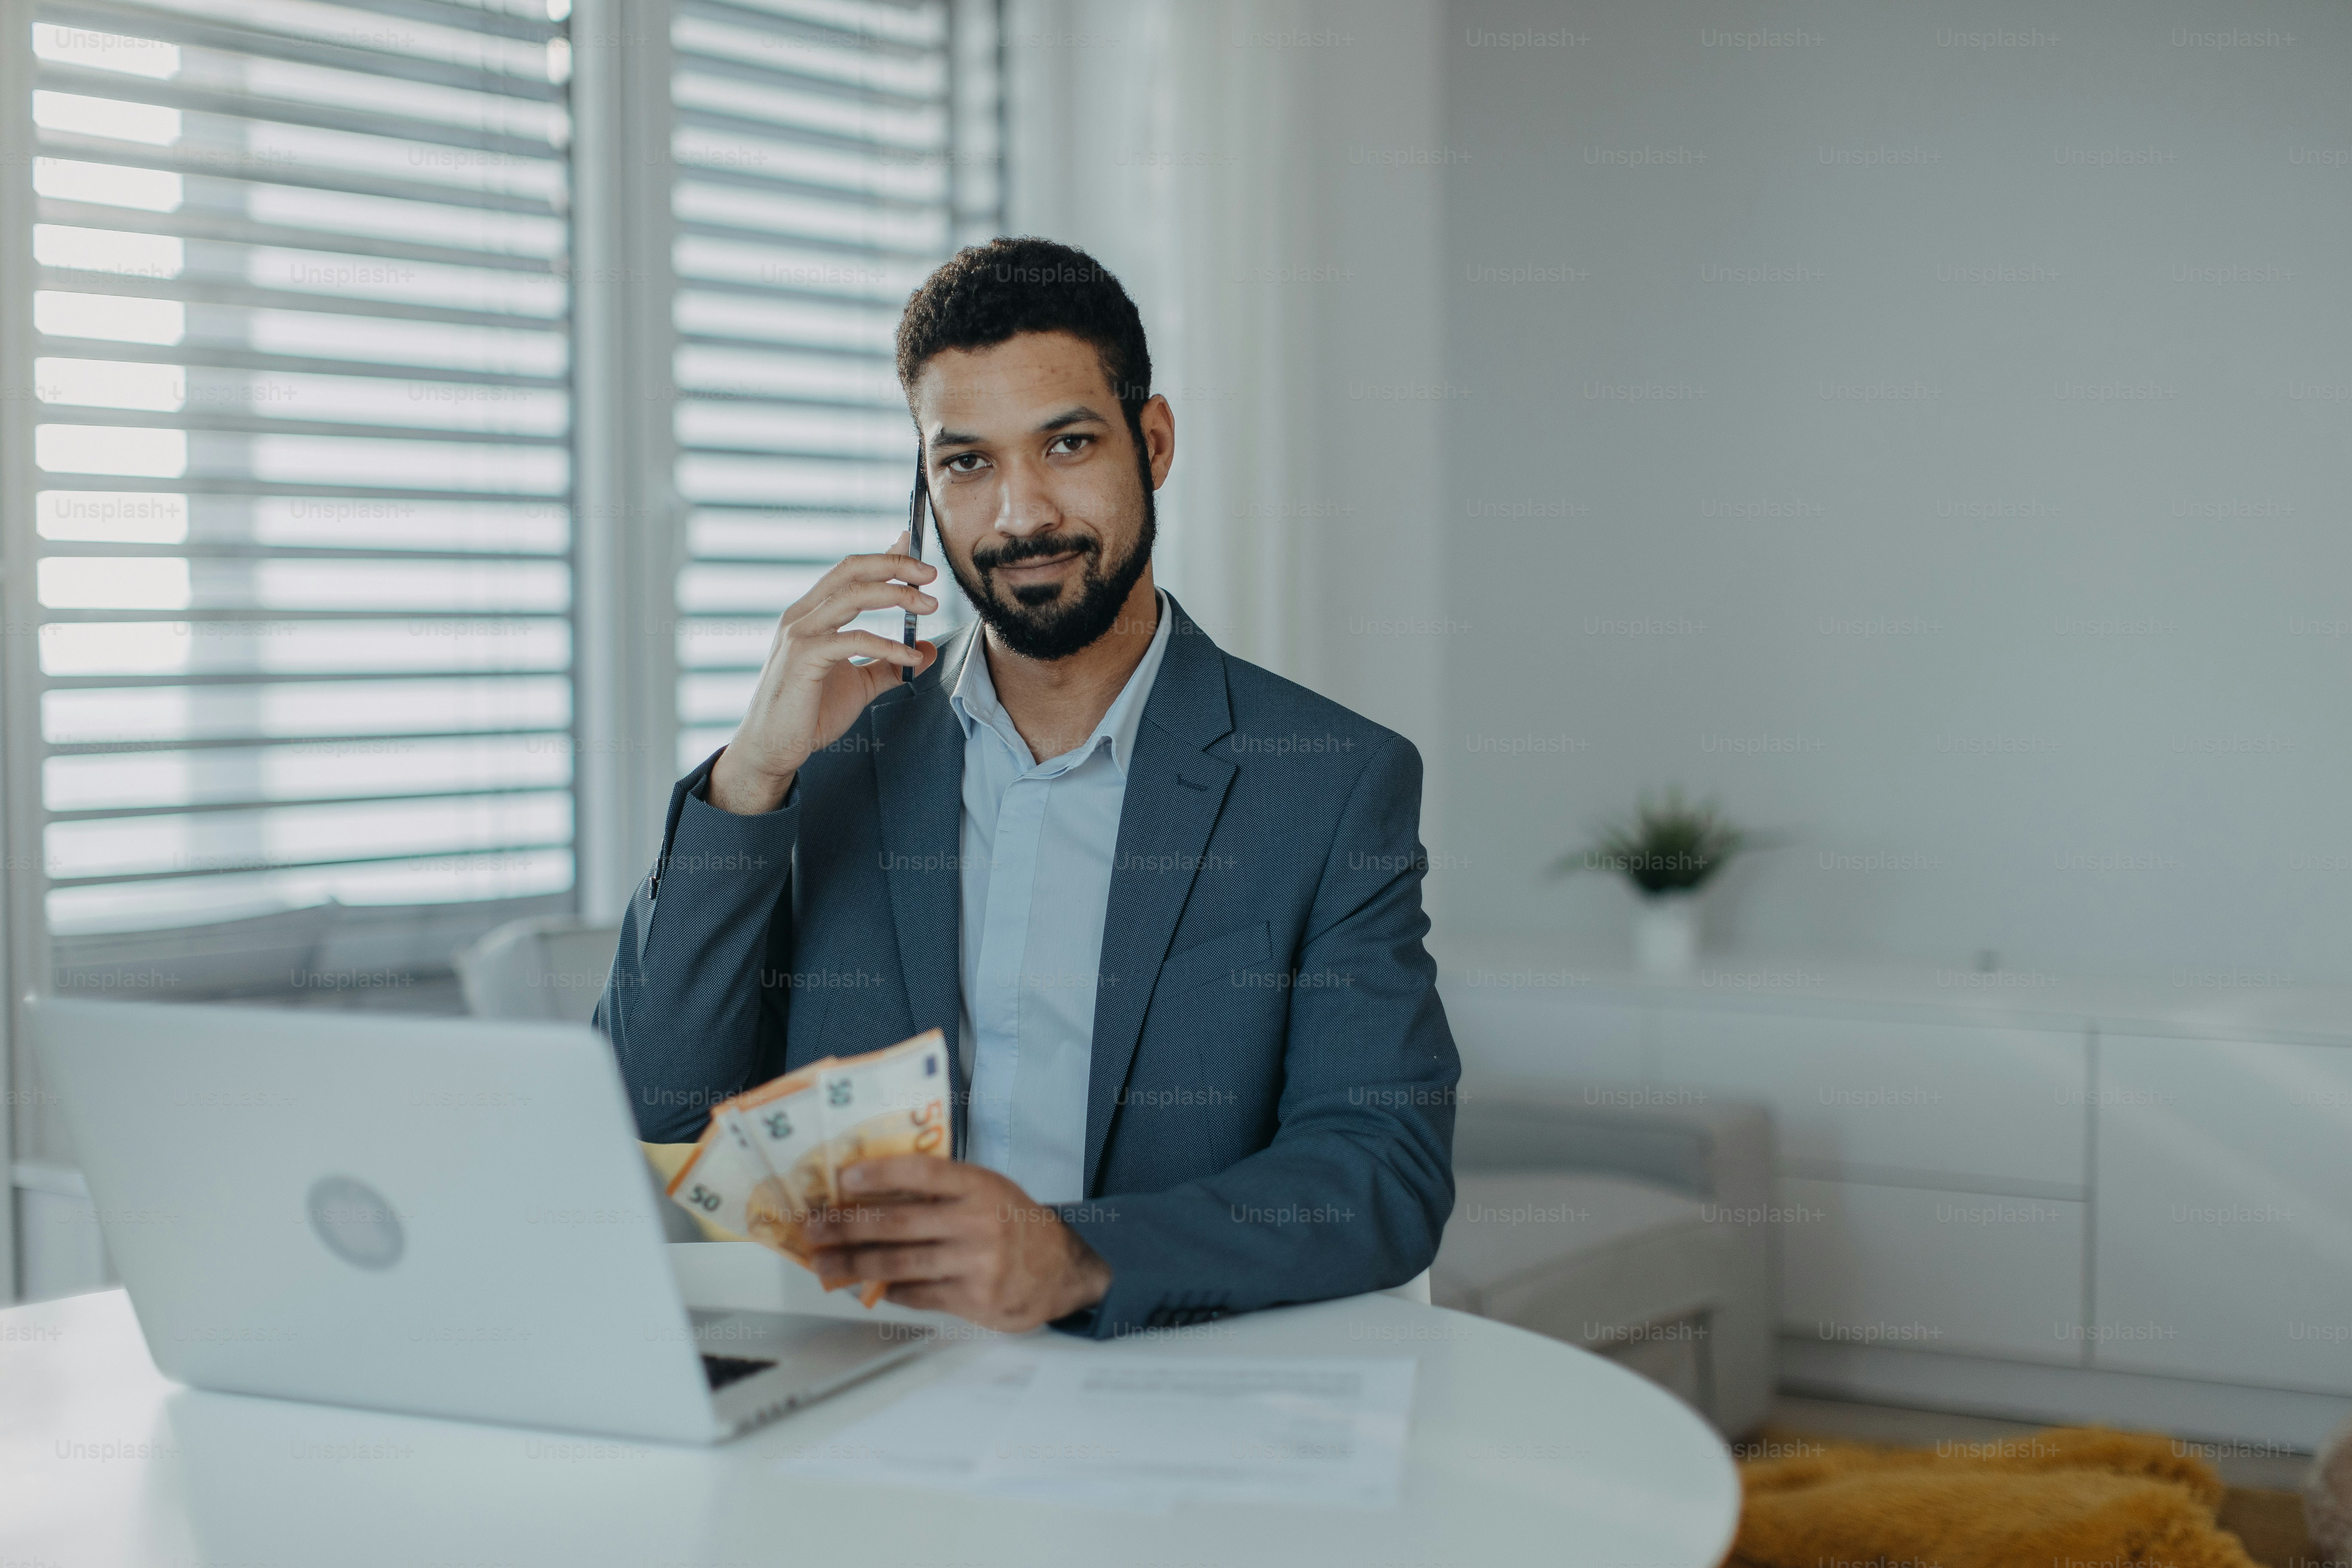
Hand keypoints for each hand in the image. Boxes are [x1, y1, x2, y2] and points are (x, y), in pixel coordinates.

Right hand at [707, 532, 939, 814]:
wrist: (772, 750)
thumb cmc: (809, 715)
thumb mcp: (859, 686)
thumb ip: (889, 667)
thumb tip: (927, 651)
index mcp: (811, 615)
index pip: (849, 572)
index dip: (882, 555)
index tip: (912, 544)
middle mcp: (801, 616)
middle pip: (851, 571)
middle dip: (893, 564)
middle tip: (930, 573)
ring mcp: (799, 634)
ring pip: (852, 595)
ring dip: (896, 595)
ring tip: (930, 605)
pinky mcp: (803, 658)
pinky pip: (853, 639)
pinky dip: (888, 645)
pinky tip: (911, 657)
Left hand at [801, 1158, 1111, 1331]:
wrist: (1063, 1268)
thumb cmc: (1013, 1223)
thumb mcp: (988, 1191)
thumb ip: (943, 1190)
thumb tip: (871, 1195)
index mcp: (980, 1187)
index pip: (923, 1174)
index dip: (881, 1173)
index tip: (843, 1176)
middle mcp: (977, 1223)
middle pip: (899, 1224)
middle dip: (848, 1227)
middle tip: (812, 1228)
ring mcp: (975, 1264)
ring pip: (901, 1264)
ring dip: (855, 1265)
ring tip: (823, 1265)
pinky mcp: (973, 1300)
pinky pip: (919, 1295)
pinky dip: (890, 1290)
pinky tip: (871, 1287)